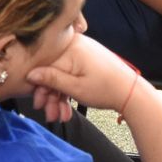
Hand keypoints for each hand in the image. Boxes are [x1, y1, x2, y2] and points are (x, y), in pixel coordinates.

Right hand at [27, 34, 145, 115]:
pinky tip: (67, 107)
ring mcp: (81, 52)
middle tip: (51, 115)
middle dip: (51, 96)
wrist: (132, 92)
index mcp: (70, 47)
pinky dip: (68, 90)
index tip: (39, 104)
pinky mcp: (86, 59)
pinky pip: (70, 73)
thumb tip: (30, 74)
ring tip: (61, 116)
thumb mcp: (75, 88)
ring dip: (59, 97)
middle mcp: (74, 45)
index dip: (40, 88)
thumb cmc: (106, 89)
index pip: (45, 66)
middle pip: (52, 72)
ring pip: (61, 75)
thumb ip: (51, 79)